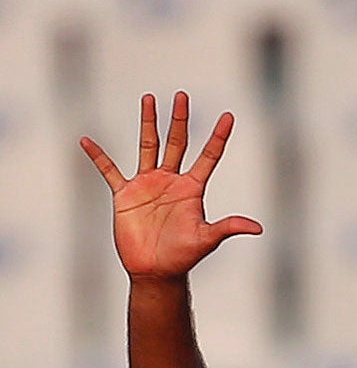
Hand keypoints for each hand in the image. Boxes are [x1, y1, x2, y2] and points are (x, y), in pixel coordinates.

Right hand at [80, 92, 261, 280]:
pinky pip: (109, 170)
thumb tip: (258, 228)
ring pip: (148, 146)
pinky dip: (98, 156)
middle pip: (177, 143)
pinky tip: (87, 141)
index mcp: (192, 189)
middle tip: (183, 96)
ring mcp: (147, 184)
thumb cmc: (183, 256)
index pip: (208, 157)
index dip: (218, 137)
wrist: (156, 270)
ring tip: (149, 98)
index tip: (229, 116)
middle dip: (180, 120)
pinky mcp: (125, 194)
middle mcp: (171, 181)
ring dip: (148, 123)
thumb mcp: (208, 239)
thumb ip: (229, 227)